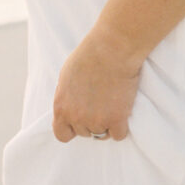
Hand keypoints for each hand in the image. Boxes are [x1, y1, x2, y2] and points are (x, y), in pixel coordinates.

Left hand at [52, 28, 141, 143]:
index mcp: (62, 107)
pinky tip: (123, 110)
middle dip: (93, 121)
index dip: (72, 128)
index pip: (62, 134)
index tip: (81, 119)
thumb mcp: (66, 75)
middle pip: (85, 133)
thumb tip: (70, 106)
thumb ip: (66, 96)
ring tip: (113, 102)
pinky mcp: (116, 119)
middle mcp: (76, 117)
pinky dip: (122, 126)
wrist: (112, 49)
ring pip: (102, 134)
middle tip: (102, 103)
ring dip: (108, 123)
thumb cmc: (90, 55)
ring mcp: (96, 120)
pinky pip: (119, 135)